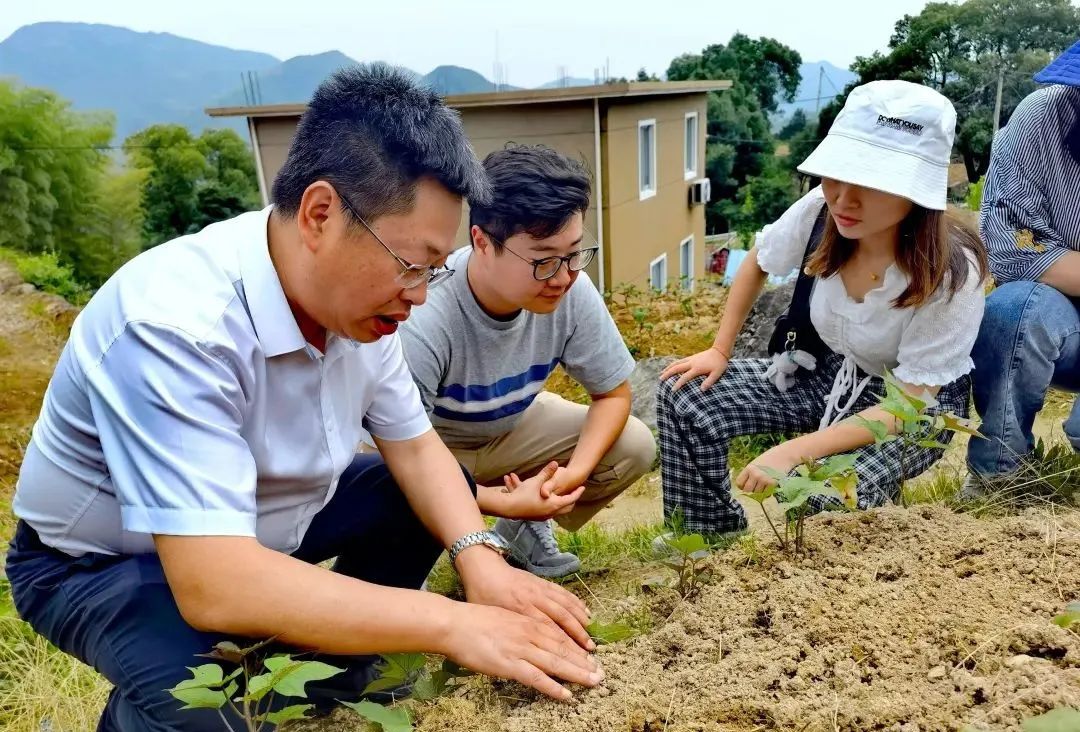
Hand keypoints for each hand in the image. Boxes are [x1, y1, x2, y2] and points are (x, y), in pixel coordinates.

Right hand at [441, 600, 601, 700]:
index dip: (577, 647)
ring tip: (593, 682)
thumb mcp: (505, 617)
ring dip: (577, 674)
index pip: (560, 635)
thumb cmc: (475, 619)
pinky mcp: (510, 664)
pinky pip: (537, 678)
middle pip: (563, 649)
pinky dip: (553, 687)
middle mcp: (529, 633)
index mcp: (528, 621)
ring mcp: (521, 649)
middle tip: (601, 673)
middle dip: (583, 662)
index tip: (591, 656)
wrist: (455, 623)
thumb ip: (521, 627)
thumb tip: (531, 637)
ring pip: (556, 663)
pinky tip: (566, 695)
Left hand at [457, 548, 593, 648]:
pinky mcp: (542, 581)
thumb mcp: (490, 618)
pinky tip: (585, 612)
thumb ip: (508, 634)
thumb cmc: (481, 597)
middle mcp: (533, 600)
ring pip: (566, 606)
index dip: (564, 647)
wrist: (482, 568)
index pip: (548, 632)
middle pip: (562, 620)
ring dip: (580, 622)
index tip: (576, 660)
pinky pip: (563, 593)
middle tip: (591, 653)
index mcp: (520, 611)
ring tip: (591, 636)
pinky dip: (576, 603)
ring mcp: (539, 589)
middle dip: (578, 637)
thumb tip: (519, 651)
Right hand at [494, 461, 584, 520]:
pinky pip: (549, 512)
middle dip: (571, 500)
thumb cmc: (523, 495)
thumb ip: (547, 472)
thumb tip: (555, 463)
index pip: (571, 499)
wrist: (508, 508)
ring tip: (563, 496)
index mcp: (554, 504)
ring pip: (557, 510)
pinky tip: (549, 502)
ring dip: (561, 503)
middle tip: (575, 493)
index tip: (583, 487)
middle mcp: (551, 512)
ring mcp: (543, 517)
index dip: (578, 492)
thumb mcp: (536, 481)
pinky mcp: (536, 517)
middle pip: (567, 507)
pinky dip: (552, 506)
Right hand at [660, 346, 729, 390]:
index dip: (678, 384)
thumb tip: (701, 390)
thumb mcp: (717, 374)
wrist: (720, 351)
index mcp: (697, 368)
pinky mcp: (691, 357)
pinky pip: (679, 361)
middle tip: (660, 380)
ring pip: (676, 363)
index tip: (672, 390)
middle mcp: (691, 363)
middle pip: (676, 368)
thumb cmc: (719, 364)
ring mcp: (690, 359)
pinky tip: (670, 367)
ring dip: (668, 368)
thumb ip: (709, 382)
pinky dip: (672, 364)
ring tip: (661, 373)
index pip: (685, 377)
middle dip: (667, 374)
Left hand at [735, 444, 803, 493]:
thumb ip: (750, 473)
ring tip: (764, 483)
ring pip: (757, 492)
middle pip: (747, 490)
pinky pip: (767, 492)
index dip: (741, 486)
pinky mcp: (773, 483)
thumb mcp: (756, 463)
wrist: (785, 455)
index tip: (745, 486)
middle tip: (755, 487)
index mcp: (749, 468)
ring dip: (760, 490)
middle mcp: (755, 474)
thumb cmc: (770, 458)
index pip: (739, 482)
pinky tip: (770, 485)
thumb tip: (745, 486)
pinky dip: (767, 491)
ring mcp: (764, 479)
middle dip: (750, 490)